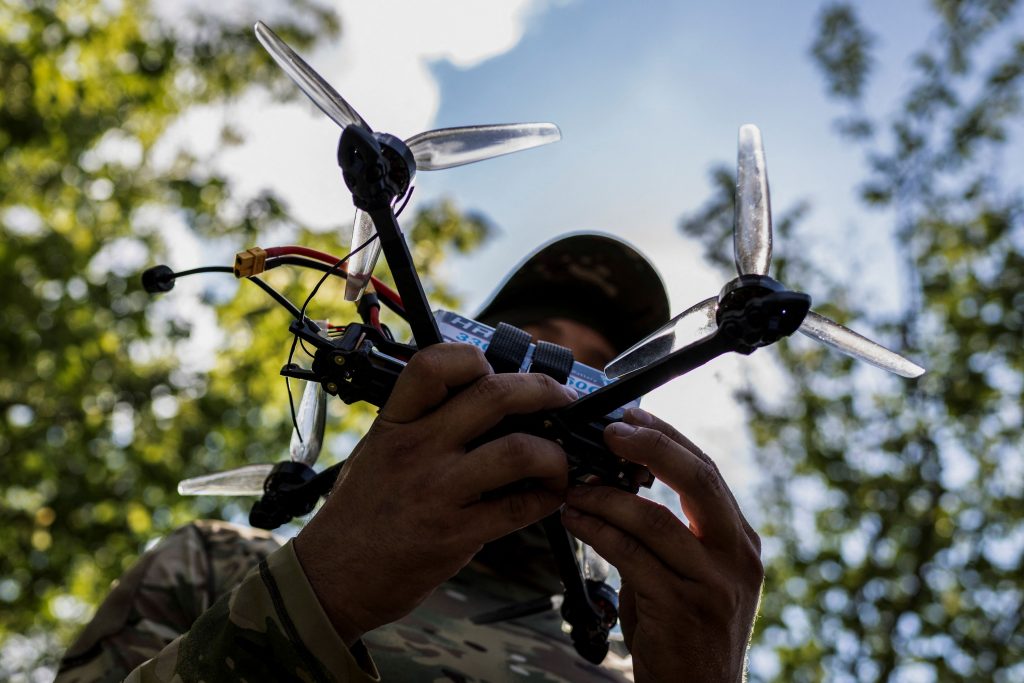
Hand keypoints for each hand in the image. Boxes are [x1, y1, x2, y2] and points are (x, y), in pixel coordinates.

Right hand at [294, 343, 576, 644]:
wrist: (331, 577)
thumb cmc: (359, 513)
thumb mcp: (376, 451)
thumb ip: (420, 424)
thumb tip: (485, 401)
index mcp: (394, 423)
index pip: (435, 364)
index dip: (475, 358)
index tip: (497, 371)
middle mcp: (416, 449)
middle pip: (494, 395)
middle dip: (543, 391)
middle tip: (562, 401)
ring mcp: (437, 491)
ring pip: (519, 451)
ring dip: (554, 454)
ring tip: (559, 460)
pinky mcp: (455, 534)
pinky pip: (520, 508)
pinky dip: (548, 498)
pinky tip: (550, 496)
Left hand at [561, 408, 762, 682]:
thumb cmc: (684, 632)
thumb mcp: (686, 574)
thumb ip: (661, 532)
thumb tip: (610, 485)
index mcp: (738, 539)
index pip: (706, 471)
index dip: (667, 437)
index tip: (631, 416)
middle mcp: (737, 554)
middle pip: (698, 479)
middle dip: (651, 446)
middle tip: (611, 430)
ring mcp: (715, 582)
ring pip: (656, 519)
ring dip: (606, 498)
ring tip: (574, 488)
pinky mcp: (685, 607)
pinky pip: (632, 556)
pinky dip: (598, 531)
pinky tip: (574, 521)